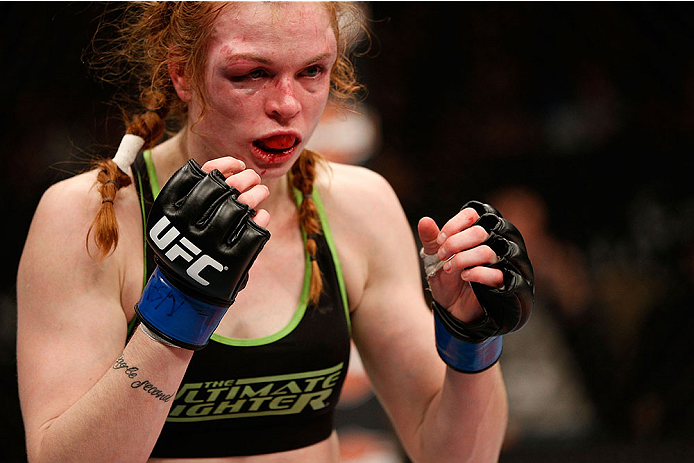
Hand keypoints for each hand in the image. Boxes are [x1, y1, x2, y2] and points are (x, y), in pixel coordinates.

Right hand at [136, 158, 270, 348]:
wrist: (184, 294)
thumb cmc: (185, 249)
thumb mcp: (174, 221)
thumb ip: (196, 193)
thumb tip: (233, 168)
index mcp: (169, 211)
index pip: (198, 175)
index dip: (221, 165)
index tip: (236, 164)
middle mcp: (187, 226)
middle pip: (224, 187)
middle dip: (244, 177)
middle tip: (252, 178)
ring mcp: (210, 244)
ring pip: (241, 206)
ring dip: (257, 193)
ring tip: (261, 191)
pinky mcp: (230, 262)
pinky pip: (254, 232)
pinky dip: (261, 220)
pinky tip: (260, 217)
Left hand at [418, 201, 532, 335]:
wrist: (450, 307)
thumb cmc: (445, 279)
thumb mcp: (433, 258)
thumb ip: (430, 239)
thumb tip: (425, 220)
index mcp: (472, 233)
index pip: (471, 215)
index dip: (454, 226)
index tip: (439, 240)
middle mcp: (488, 244)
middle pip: (479, 232)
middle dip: (455, 243)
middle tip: (442, 256)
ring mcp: (497, 262)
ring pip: (487, 251)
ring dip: (462, 259)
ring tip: (450, 269)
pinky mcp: (501, 282)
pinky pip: (495, 273)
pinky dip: (475, 273)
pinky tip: (464, 277)